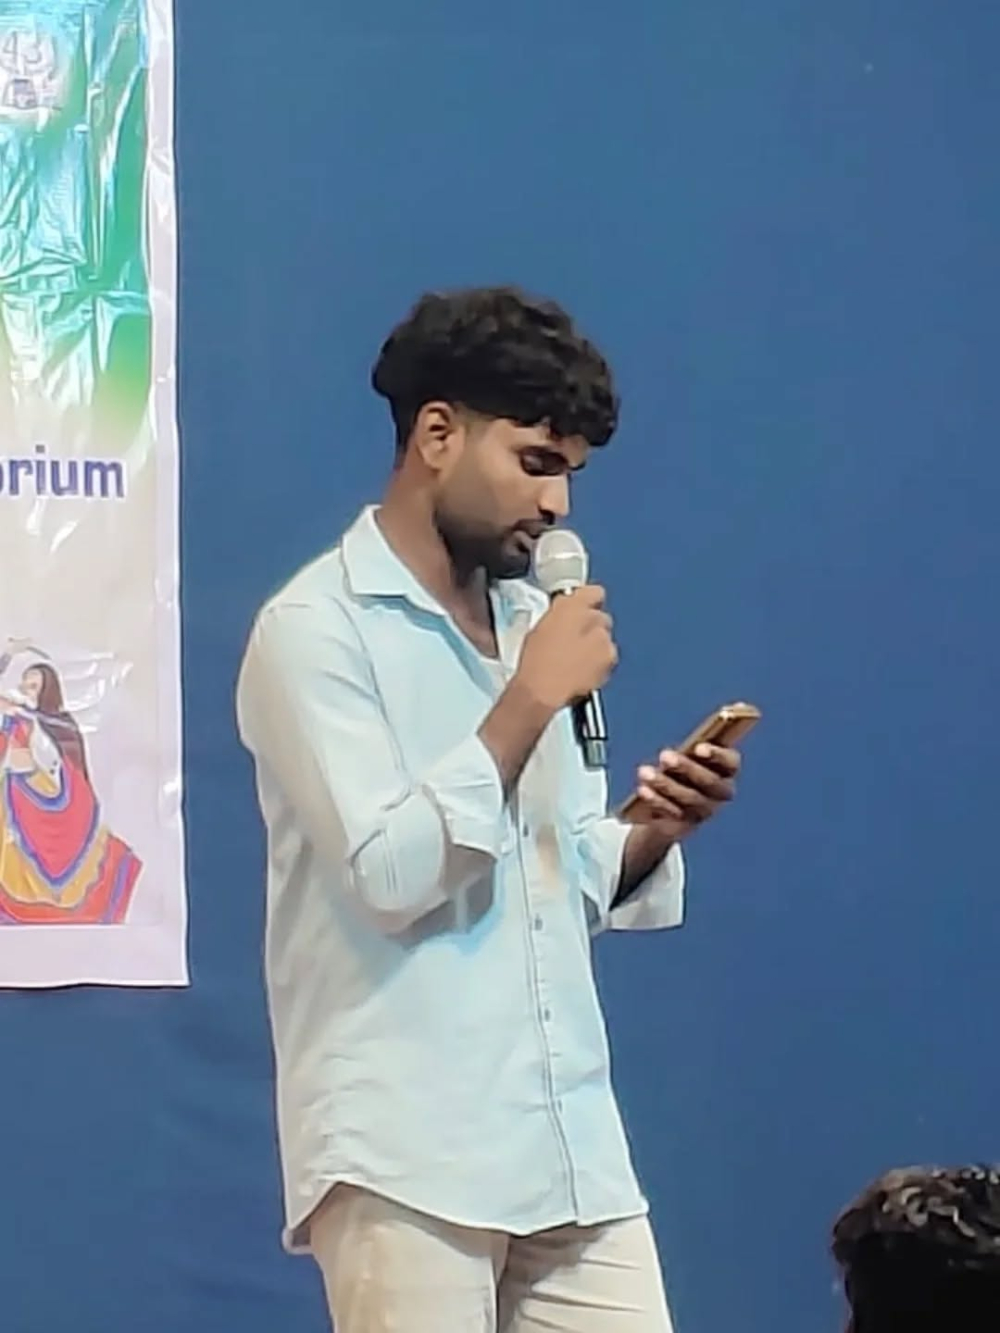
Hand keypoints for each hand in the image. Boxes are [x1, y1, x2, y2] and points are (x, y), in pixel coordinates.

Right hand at [516, 586, 616, 710]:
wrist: (543, 691)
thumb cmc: (536, 661)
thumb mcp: (539, 627)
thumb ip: (560, 612)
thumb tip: (567, 609)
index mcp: (574, 605)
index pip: (594, 592)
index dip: (586, 601)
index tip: (579, 608)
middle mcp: (595, 620)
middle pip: (601, 618)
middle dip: (590, 626)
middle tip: (571, 638)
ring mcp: (605, 643)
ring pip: (605, 639)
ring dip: (595, 645)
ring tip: (573, 658)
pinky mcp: (609, 664)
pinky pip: (606, 658)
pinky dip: (597, 662)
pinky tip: (579, 670)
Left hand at [625, 742, 739, 839]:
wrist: (668, 806)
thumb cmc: (680, 770)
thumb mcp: (684, 759)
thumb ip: (685, 755)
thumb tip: (670, 754)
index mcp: (727, 770)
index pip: (731, 762)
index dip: (717, 754)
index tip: (699, 747)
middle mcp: (721, 792)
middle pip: (709, 781)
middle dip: (686, 767)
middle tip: (665, 755)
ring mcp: (706, 810)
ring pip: (689, 797)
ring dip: (665, 784)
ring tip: (645, 772)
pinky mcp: (687, 823)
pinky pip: (674, 813)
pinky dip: (657, 800)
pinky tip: (644, 790)